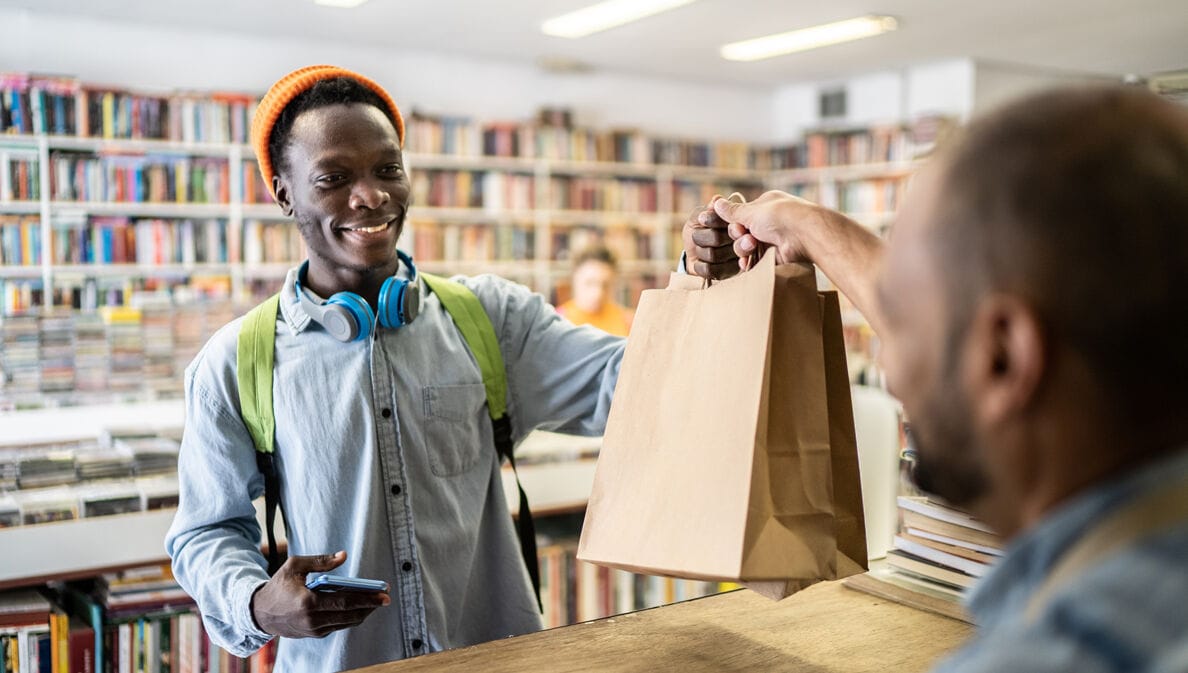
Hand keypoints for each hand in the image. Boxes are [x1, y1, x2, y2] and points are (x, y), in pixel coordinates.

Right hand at [250, 551, 389, 638]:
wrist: (260, 613)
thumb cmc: (278, 586)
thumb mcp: (295, 566)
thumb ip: (320, 561)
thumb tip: (343, 556)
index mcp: (308, 602)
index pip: (345, 601)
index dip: (367, 598)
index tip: (383, 594)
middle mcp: (312, 620)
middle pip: (350, 614)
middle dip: (371, 606)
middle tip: (386, 598)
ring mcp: (314, 630)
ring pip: (346, 622)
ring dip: (363, 612)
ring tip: (376, 601)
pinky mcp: (315, 634)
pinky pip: (338, 625)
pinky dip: (351, 616)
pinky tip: (360, 607)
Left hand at [682, 197, 740, 278]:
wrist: (693, 255)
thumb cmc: (698, 231)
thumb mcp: (698, 218)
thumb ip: (707, 210)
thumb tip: (716, 200)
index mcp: (738, 224)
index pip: (727, 220)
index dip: (713, 220)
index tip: (701, 220)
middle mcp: (742, 241)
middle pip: (717, 237)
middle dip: (701, 237)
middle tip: (696, 236)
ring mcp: (736, 260)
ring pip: (712, 254)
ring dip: (699, 251)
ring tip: (700, 249)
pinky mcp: (727, 274)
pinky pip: (709, 270)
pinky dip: (699, 265)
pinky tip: (700, 261)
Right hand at [713, 191, 833, 269]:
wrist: (804, 235)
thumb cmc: (779, 216)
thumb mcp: (751, 211)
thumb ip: (732, 211)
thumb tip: (716, 203)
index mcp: (764, 207)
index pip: (741, 215)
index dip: (733, 221)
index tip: (730, 223)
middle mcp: (768, 223)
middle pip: (740, 233)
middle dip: (738, 235)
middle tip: (743, 234)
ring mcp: (771, 241)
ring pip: (745, 248)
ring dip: (743, 248)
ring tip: (752, 245)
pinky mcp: (774, 257)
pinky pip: (754, 262)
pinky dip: (748, 262)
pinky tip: (746, 262)